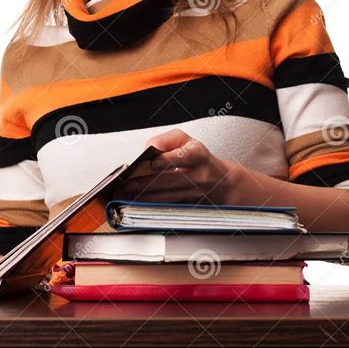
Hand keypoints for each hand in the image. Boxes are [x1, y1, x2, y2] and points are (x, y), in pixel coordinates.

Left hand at [116, 129, 239, 203]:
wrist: (223, 184)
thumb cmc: (201, 160)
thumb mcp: (187, 141)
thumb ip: (166, 140)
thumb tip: (150, 148)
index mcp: (198, 155)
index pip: (184, 156)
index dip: (167, 160)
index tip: (152, 163)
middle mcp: (199, 175)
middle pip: (170, 181)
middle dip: (145, 183)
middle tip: (126, 185)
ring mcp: (195, 194)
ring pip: (166, 197)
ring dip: (143, 197)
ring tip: (125, 195)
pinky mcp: (189, 208)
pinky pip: (167, 207)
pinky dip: (150, 206)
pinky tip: (136, 204)